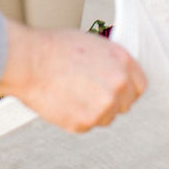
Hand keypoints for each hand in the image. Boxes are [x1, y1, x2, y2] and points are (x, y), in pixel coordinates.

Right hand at [0, 19, 146, 132]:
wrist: (29, 60)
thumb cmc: (52, 47)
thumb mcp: (89, 43)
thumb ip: (108, 61)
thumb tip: (112, 74)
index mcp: (121, 60)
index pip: (140, 84)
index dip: (126, 87)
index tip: (115, 88)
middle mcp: (118, 84)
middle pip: (125, 104)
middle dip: (109, 100)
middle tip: (87, 90)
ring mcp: (103, 105)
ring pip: (106, 117)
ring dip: (93, 109)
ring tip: (70, 92)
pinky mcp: (86, 122)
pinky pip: (87, 124)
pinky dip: (76, 116)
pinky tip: (62, 99)